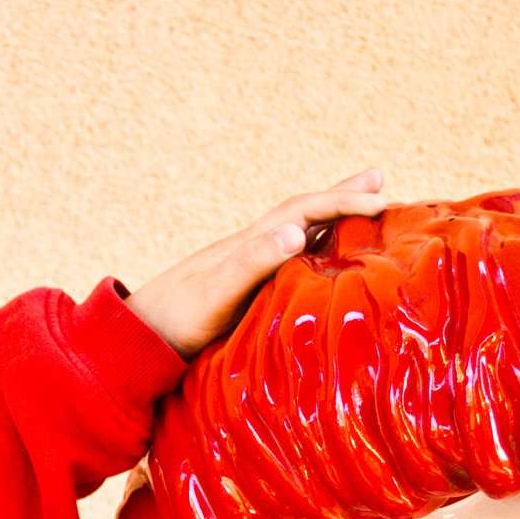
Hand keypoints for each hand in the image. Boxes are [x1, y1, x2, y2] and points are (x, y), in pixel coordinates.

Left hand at [125, 169, 386, 357]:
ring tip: (364, 211)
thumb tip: (298, 232)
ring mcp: (247, 268)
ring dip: (332, 221)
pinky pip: (290, 261)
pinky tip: (322, 260)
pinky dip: (315, 251)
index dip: (345, 202)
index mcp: (251, 243)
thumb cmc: (177, 318)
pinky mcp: (243, 291)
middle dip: (344, 196)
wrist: (136, 338)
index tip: (384, 202)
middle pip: (305, 213)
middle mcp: (252, 249)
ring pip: (300, 234)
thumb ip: (254, 262)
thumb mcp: (218, 292)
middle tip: (382, 180)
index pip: (306, 211)